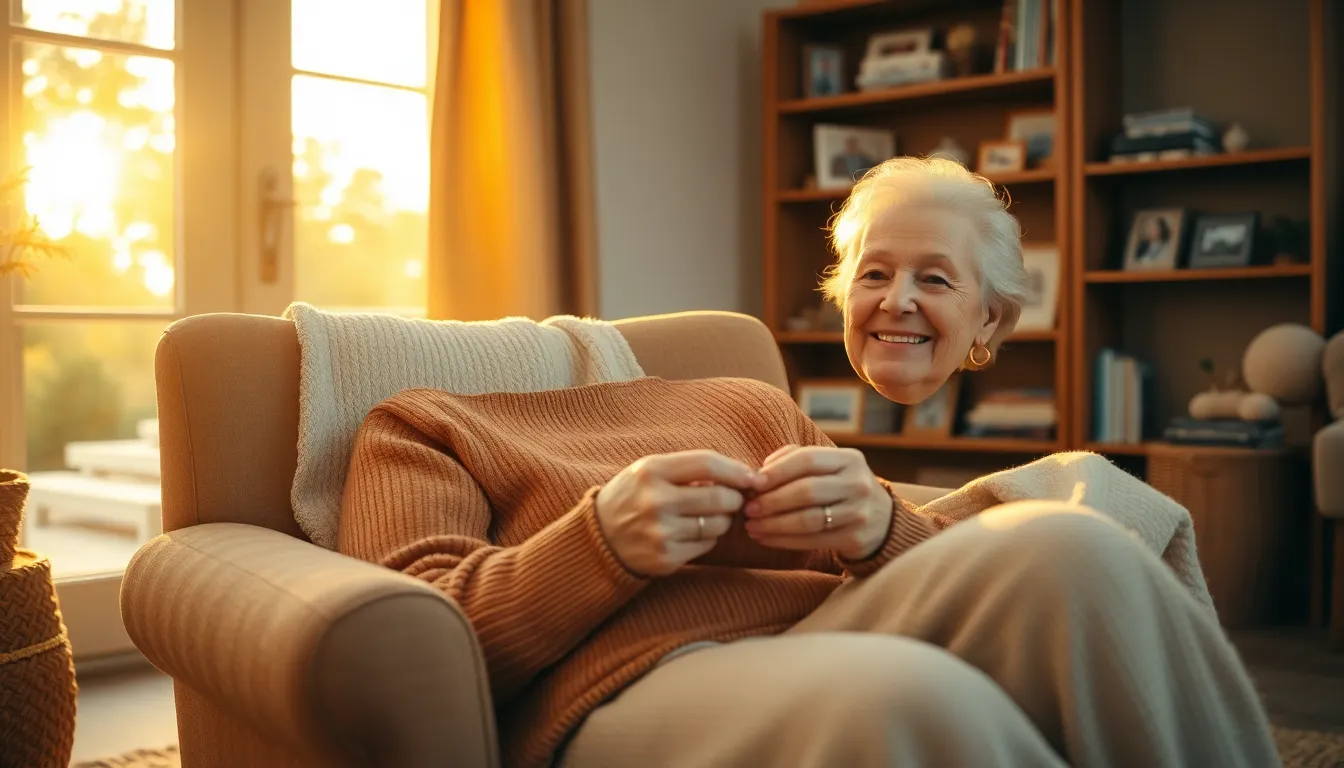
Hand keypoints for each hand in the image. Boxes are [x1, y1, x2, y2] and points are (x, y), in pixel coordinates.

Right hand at [596, 450, 758, 576]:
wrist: (600, 536)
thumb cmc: (633, 496)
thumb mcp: (650, 470)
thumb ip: (690, 468)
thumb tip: (740, 474)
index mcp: (651, 471)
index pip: (707, 464)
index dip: (736, 469)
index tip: (752, 476)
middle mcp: (655, 501)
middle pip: (719, 497)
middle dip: (735, 498)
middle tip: (735, 498)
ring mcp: (660, 532)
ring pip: (717, 524)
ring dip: (724, 519)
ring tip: (712, 515)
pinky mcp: (666, 558)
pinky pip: (706, 545)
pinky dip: (709, 537)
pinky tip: (695, 531)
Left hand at [742, 445, 891, 560]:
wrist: (881, 520)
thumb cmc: (839, 487)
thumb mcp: (827, 466)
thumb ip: (793, 459)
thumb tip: (759, 472)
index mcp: (849, 459)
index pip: (807, 459)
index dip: (777, 471)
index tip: (752, 483)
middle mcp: (858, 483)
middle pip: (807, 491)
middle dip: (772, 501)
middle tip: (748, 508)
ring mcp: (859, 512)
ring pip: (808, 519)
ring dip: (774, 524)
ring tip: (752, 526)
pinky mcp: (855, 538)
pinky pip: (813, 540)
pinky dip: (784, 541)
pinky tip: (765, 539)